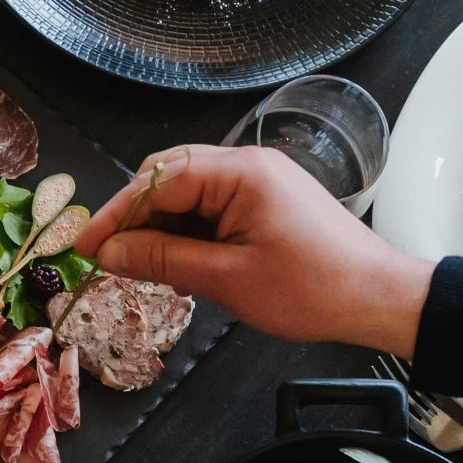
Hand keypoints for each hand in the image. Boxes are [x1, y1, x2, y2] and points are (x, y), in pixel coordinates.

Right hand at [73, 144, 435, 357]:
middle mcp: (246, 165)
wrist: (378, 297)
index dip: (115, 214)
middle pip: (168, 178)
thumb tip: (109, 252)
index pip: (157, 181)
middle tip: (106, 259)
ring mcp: (257, 181)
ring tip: (139, 268)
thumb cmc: (311, 288)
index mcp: (239, 172)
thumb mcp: (227, 278)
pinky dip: (186, 233)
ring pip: (186, 195)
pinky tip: (174, 263)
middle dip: (133, 218)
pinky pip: (210, 208)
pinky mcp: (265, 201)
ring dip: (159, 229)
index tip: (83, 247)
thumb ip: (163, 259)